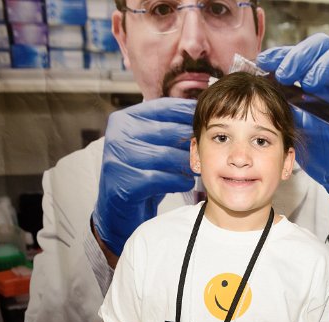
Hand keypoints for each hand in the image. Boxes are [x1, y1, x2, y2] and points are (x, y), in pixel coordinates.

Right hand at [94, 98, 195, 255]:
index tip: (210, 120)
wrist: (119, 206)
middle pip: (168, 132)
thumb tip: (201, 113)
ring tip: (201, 168)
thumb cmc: (142, 171)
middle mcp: (118, 134)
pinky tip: (187, 183)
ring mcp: (118, 158)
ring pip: (166, 156)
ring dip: (187, 163)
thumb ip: (169, 129)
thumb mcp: (152, 145)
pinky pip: (159, 179)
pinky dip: (177, 181)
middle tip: (210, 148)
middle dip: (191, 141)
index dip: (188, 113)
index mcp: (125, 119)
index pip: (164, 108)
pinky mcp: (123, 182)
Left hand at [258, 34, 328, 221]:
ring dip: (327, 61)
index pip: (301, 54)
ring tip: (311, 82)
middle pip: (324, 45)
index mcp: (319, 78)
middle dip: (302, 56)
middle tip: (286, 73)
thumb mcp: (296, 123)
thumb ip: (283, 99)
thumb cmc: (324, 152)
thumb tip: (260, 76)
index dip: (283, 53)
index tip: (264, 62)